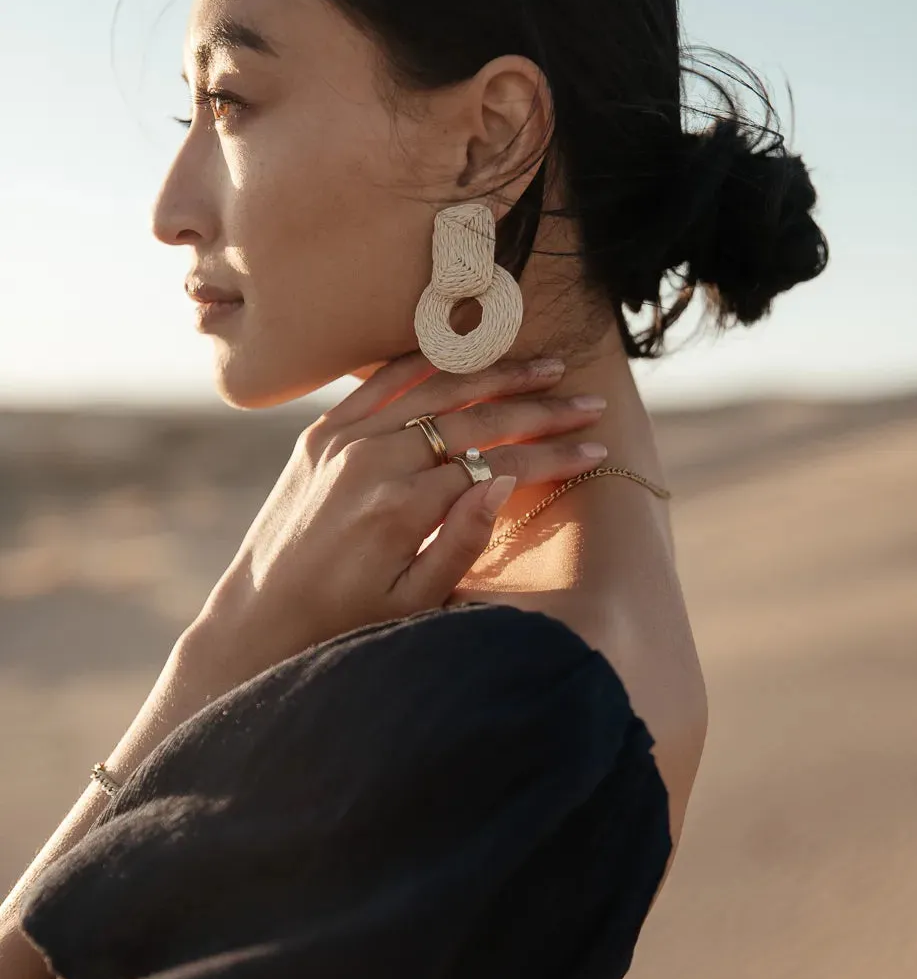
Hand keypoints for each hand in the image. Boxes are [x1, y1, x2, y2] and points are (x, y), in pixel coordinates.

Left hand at [194, 351, 606, 672]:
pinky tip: (468, 354)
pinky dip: (428, 361)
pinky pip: (381, 380)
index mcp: (399, 507)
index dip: (551, 456)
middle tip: (588, 402)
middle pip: (474, 418)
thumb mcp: (410, 605)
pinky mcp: (321, 433)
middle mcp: (370, 461)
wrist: (259, 618)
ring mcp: (341, 440)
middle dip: (538, 409)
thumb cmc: (343, 624)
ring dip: (494, 373)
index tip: (595, 449)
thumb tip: (503, 482)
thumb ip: (460, 543)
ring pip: (433, 388)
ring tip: (545, 367)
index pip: (495, 464)